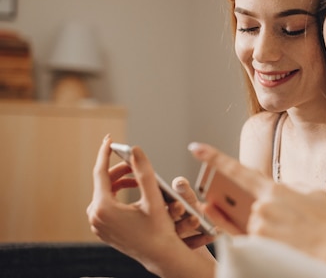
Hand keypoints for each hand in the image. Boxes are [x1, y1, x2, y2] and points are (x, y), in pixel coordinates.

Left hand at [86, 136, 209, 273]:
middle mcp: (96, 216)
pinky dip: (119, 193)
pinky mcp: (103, 228)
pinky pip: (106, 203)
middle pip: (103, 181)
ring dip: (121, 181)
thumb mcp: (153, 198)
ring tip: (139, 178)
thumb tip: (135, 149)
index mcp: (103, 207)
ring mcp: (97, 224)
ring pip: (105, 192)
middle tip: (135, 162)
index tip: (109, 139)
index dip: (105, 153)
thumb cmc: (159, 229)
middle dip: (120, 169)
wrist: (161, 255)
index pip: (100, 172)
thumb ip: (144, 171)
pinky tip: (135, 190)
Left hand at [188, 142, 325, 254]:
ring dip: (266, 227)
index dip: (214, 158)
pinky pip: (244, 238)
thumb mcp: (312, 194)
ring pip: (250, 223)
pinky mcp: (257, 248)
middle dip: (258, 209)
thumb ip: (289, 188)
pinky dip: (244, 233)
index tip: (196, 148)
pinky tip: (249, 229)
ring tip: (292, 236)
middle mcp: (260, 207)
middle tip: (280, 220)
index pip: (237, 170)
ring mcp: (256, 228)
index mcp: (274, 189)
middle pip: (245, 203)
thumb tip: (276, 189)